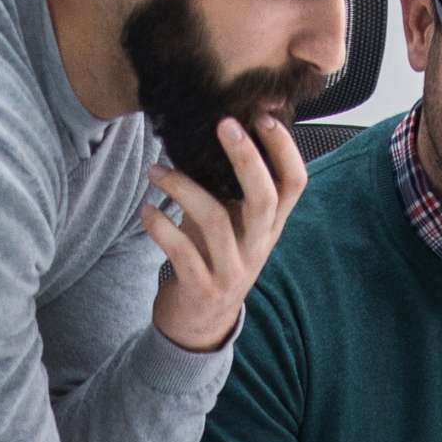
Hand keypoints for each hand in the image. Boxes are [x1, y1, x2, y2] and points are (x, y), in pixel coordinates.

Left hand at [140, 115, 306, 352]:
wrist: (199, 323)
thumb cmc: (212, 257)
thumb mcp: (230, 222)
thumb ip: (229, 185)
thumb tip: (219, 125)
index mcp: (270, 226)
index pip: (295, 184)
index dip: (285, 150)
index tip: (263, 118)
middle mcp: (258, 246)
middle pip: (264, 198)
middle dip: (246, 157)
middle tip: (224, 124)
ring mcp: (232, 270)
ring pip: (215, 220)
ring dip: (182, 188)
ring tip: (155, 171)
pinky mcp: (202, 288)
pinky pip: (182, 252)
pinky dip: (161, 226)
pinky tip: (146, 209)